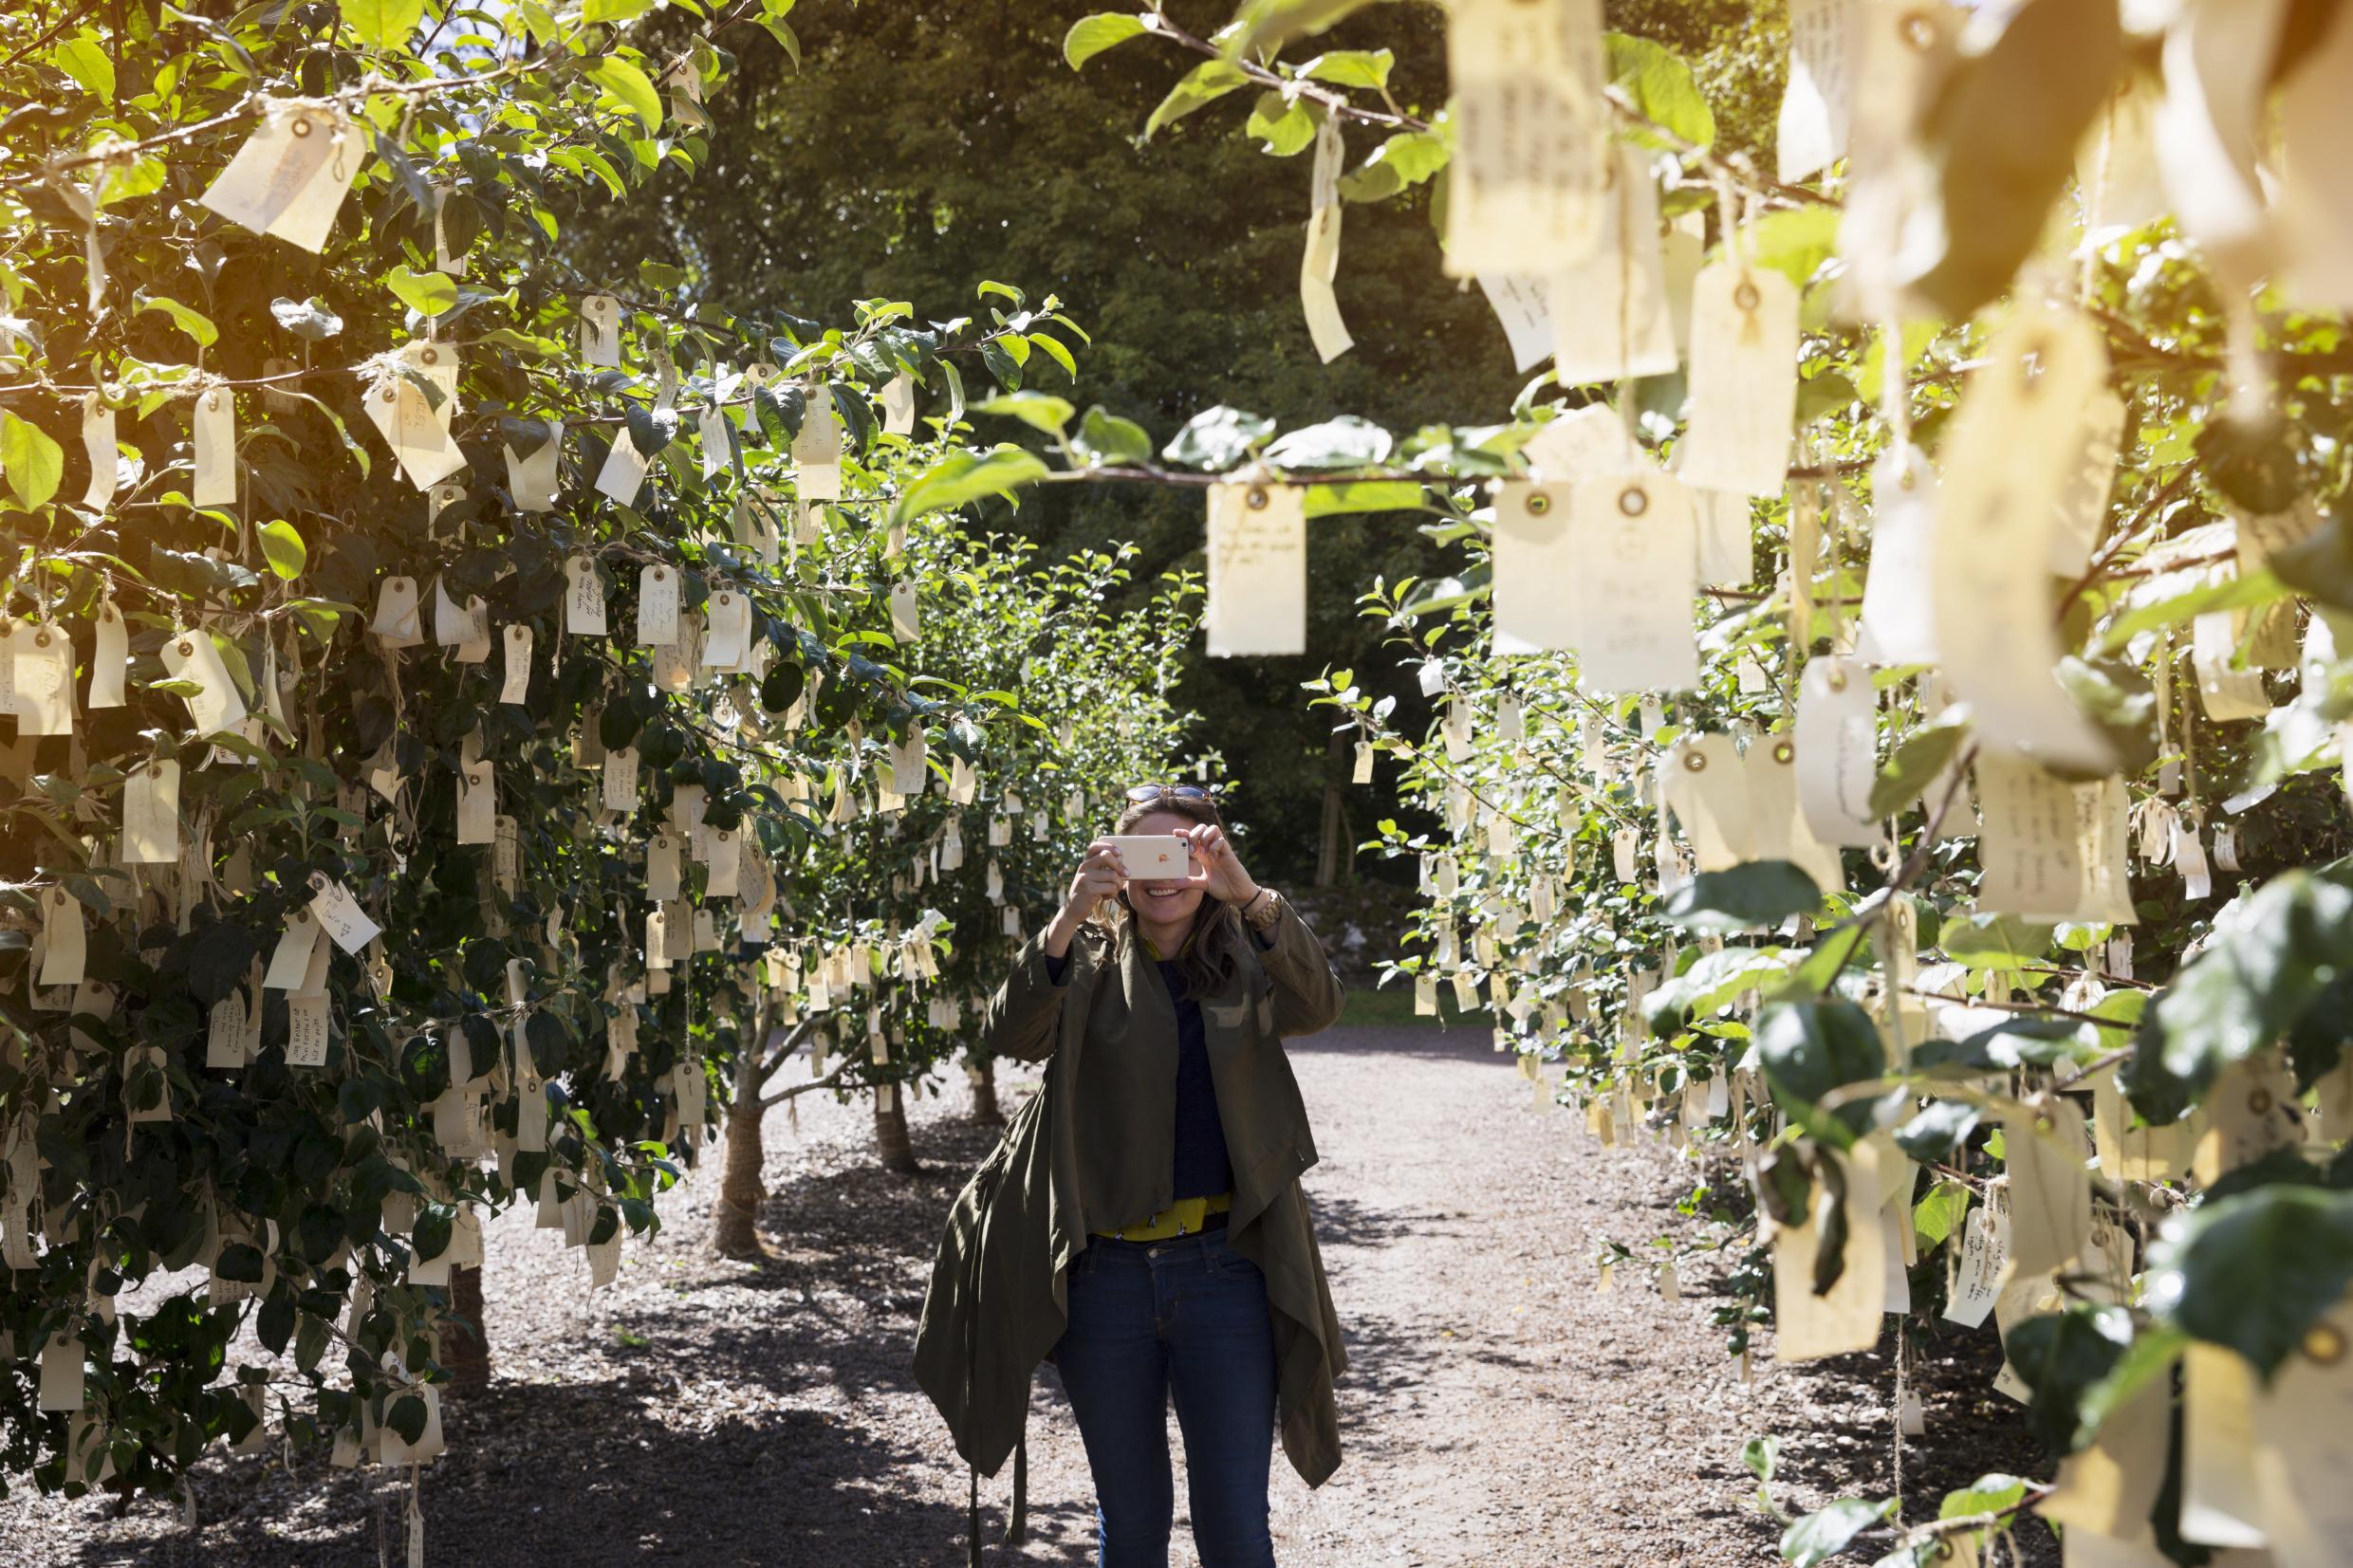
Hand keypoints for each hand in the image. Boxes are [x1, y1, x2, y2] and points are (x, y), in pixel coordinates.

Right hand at [1047, 839, 1126, 955]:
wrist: (1072, 910)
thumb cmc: (1088, 893)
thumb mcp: (1092, 878)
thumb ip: (1102, 870)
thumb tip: (1123, 866)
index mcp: (1085, 863)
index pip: (1095, 846)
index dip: (1109, 846)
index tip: (1120, 853)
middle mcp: (1083, 867)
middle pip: (1106, 856)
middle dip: (1120, 865)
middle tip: (1126, 874)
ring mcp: (1085, 878)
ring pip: (1113, 875)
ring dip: (1118, 885)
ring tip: (1112, 890)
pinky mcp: (1089, 889)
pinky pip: (1111, 888)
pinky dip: (1112, 894)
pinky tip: (1105, 897)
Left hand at [1180, 822, 1258, 906]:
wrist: (1238, 894)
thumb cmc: (1223, 888)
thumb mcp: (1203, 885)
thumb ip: (1189, 882)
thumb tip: (1173, 883)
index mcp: (1204, 854)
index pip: (1193, 838)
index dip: (1184, 833)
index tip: (1175, 833)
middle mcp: (1211, 849)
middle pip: (1202, 828)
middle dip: (1193, 834)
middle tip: (1191, 850)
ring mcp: (1221, 850)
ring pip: (1213, 829)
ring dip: (1204, 837)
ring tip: (1202, 852)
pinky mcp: (1229, 854)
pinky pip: (1221, 841)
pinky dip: (1214, 846)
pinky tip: (1212, 857)